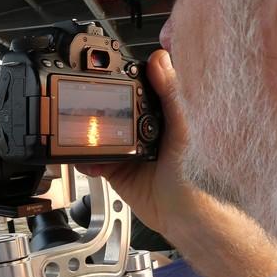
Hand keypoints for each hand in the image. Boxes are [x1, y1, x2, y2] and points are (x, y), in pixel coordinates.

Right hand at [77, 49, 195, 232]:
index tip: (103, 69)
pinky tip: (85, 158)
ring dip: (87, 133)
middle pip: (114, 108)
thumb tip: (160, 60)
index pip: (140, 86)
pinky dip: (85, 158)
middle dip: (96, 106)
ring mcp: (128, 149)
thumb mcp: (185, 128)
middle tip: (81, 101)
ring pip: (100, 134)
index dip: (122, 77)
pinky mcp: (117, 169)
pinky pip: (94, 159)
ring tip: (79, 131)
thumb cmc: (198, 173)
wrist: (187, 216)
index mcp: (164, 112)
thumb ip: (171, 94)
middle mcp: (144, 128)